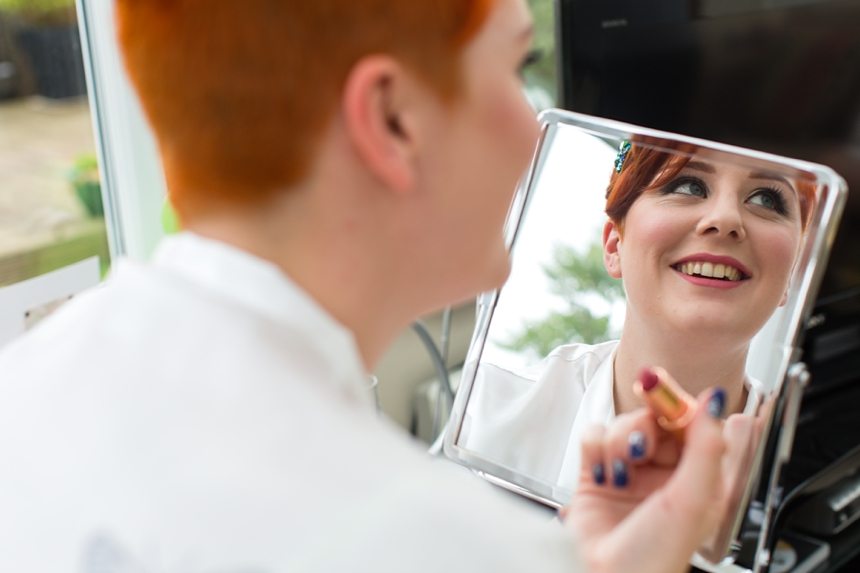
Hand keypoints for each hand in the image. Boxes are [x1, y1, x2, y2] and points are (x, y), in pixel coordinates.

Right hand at [561, 389, 727, 572]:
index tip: (666, 393)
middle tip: (640, 440)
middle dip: (643, 426)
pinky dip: (594, 448)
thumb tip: (715, 402)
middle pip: (652, 418)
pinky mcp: (596, 472)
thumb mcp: (694, 498)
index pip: (691, 422)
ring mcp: (629, 470)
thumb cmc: (658, 555)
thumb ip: (707, 446)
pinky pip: (592, 436)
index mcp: (698, 475)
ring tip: (621, 471)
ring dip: (618, 441)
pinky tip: (603, 472)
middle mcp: (664, 470)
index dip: (678, 404)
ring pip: (620, 424)